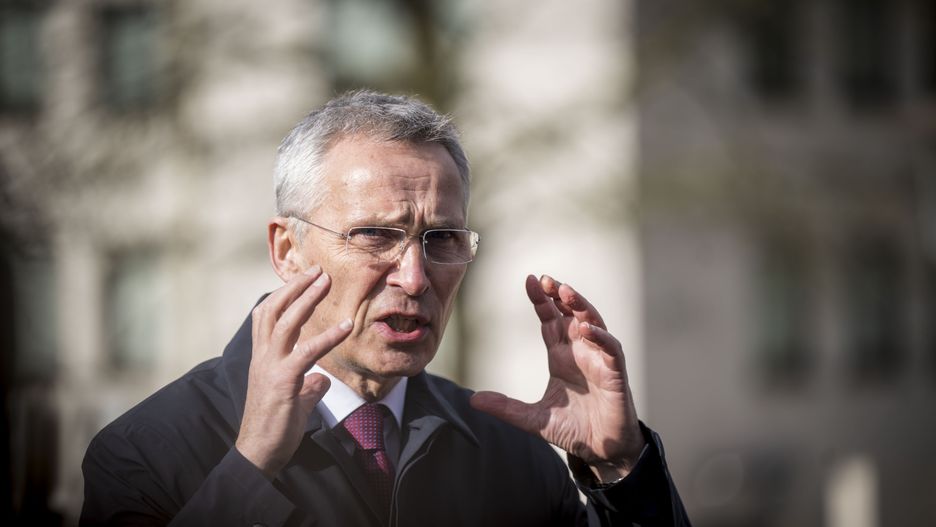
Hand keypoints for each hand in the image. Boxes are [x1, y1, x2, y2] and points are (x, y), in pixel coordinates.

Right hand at [235, 266, 352, 478]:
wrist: (259, 452)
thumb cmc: (275, 425)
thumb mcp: (294, 398)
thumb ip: (307, 384)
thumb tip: (321, 379)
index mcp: (263, 357)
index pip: (267, 315)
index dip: (284, 294)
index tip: (303, 278)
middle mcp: (263, 356)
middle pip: (275, 309)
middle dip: (296, 286)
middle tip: (318, 269)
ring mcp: (271, 367)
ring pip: (286, 322)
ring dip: (307, 298)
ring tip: (327, 280)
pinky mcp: (283, 381)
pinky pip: (307, 352)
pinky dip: (328, 336)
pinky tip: (347, 325)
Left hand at [470, 274, 644, 481]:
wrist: (602, 451)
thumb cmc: (574, 428)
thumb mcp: (533, 418)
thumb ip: (506, 408)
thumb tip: (473, 400)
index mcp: (561, 356)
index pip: (550, 319)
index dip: (541, 300)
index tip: (529, 280)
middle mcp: (581, 352)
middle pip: (571, 313)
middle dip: (560, 294)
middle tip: (545, 279)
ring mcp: (599, 360)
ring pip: (593, 323)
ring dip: (581, 306)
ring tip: (565, 291)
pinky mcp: (615, 374)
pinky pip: (611, 349)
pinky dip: (600, 337)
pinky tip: (585, 329)